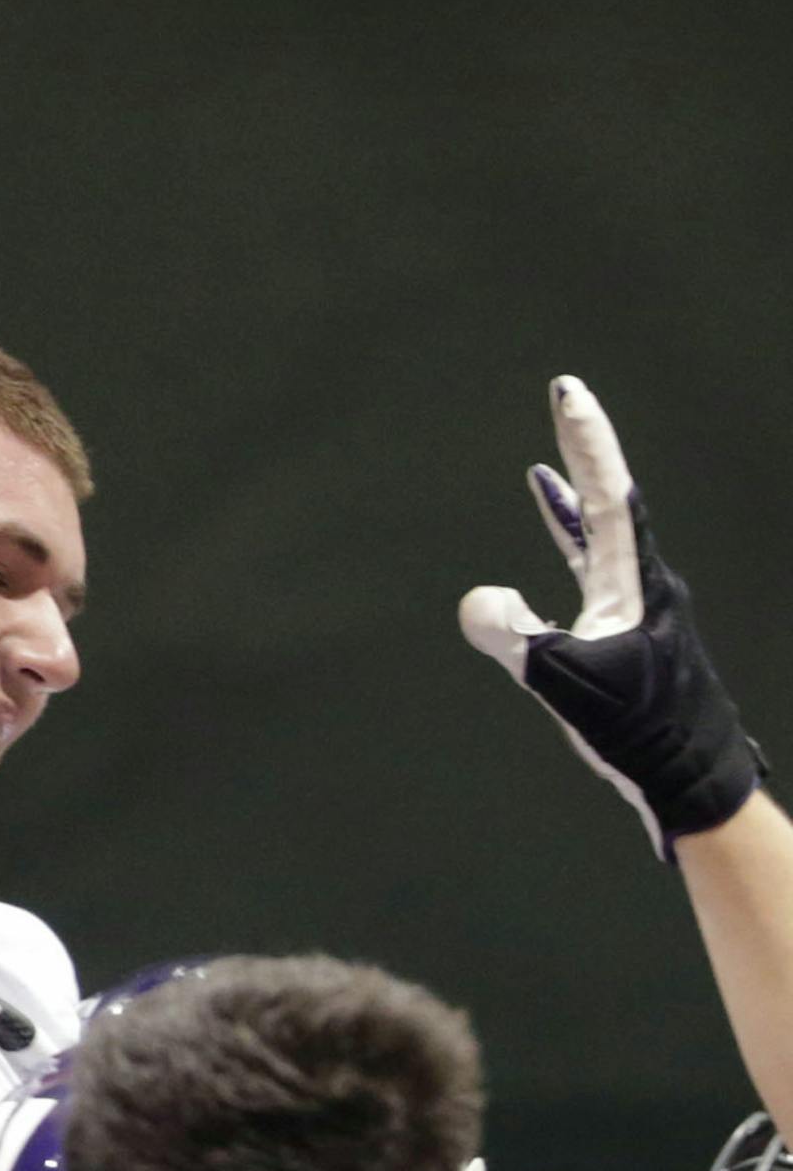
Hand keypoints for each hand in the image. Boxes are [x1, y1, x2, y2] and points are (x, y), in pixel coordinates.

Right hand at [459, 376, 765, 855]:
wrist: (692, 779)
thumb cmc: (638, 731)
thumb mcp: (567, 683)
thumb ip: (517, 638)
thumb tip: (478, 602)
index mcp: (635, 582)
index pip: (608, 493)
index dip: (586, 440)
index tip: (569, 391)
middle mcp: (642, 583)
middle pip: (609, 499)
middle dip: (583, 449)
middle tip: (566, 395)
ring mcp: (637, 607)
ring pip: (600, 537)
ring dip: (571, 501)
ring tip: (544, 470)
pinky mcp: (628, 633)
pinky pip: (593, 570)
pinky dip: (570, 544)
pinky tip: (553, 543)